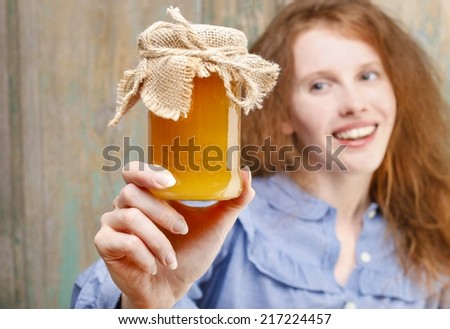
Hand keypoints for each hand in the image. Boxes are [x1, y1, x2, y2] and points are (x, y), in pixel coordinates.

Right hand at [94, 161, 254, 307]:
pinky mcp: (106, 244)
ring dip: (157, 239)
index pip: (136, 170)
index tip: (170, 181)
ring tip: (170, 258)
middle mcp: (127, 204)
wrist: (172, 289)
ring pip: (130, 217)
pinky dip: (144, 254)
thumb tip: (246, 174)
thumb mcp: (215, 225)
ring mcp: (113, 223)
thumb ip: (231, 201)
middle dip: (161, 212)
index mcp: (150, 194)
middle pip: (132, 191)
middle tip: (183, 229)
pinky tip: (155, 266)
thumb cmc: (191, 252)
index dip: (148, 170)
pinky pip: (123, 241)